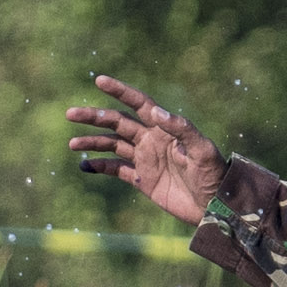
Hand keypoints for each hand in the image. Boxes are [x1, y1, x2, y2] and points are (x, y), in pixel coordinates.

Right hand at [62, 75, 221, 228]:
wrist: (215, 206)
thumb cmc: (214, 174)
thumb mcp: (202, 150)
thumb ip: (181, 129)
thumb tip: (155, 111)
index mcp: (164, 128)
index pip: (138, 103)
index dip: (120, 91)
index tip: (100, 80)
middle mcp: (151, 140)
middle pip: (117, 123)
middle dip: (94, 117)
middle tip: (70, 113)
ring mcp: (145, 159)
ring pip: (112, 145)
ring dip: (92, 142)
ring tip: (72, 144)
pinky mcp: (142, 180)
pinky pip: (116, 170)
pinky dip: (100, 167)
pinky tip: (85, 166)